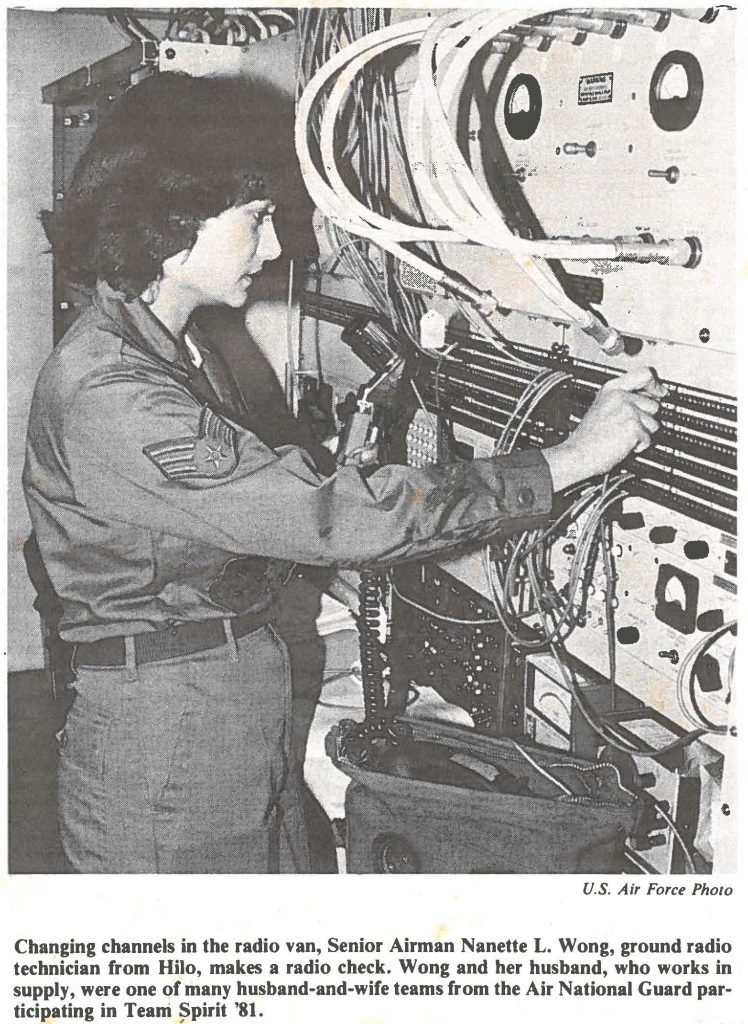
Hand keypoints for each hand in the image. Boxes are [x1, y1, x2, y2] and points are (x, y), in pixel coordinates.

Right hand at [543, 367, 666, 491]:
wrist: (578, 454)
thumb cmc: (587, 437)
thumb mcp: (602, 406)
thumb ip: (624, 398)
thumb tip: (649, 397)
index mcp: (612, 389)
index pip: (644, 374)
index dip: (655, 384)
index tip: (660, 392)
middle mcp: (620, 397)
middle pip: (653, 404)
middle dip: (646, 418)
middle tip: (628, 427)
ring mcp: (628, 411)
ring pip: (654, 423)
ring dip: (643, 433)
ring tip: (623, 436)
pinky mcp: (633, 427)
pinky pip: (648, 439)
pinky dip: (638, 446)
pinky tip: (622, 445)